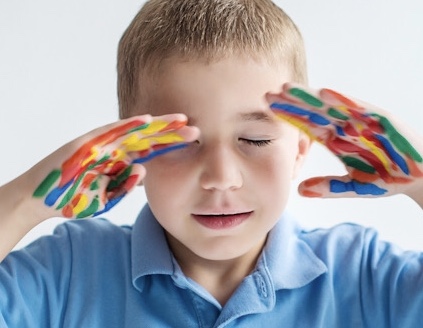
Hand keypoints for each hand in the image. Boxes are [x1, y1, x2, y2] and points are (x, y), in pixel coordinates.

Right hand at [31, 114, 198, 218]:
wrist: (40, 200)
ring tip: (178, 120)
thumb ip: (124, 184)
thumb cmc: (73, 198)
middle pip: (148, 138)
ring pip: (134, 131)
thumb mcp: (106, 196)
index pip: (152, 151)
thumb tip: (143, 170)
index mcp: (120, 161)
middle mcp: (114, 149)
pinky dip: (128, 126)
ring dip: (156, 126)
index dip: (172, 146)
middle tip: (196, 129)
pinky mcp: (86, 142)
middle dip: (171, 133)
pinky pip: (110, 132)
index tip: (194, 143)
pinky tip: (146, 120)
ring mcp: (101, 143)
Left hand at [267, 83, 422, 201]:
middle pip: (315, 111)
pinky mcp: (383, 121)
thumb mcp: (354, 186)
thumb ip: (328, 188)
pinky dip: (343, 101)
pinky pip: (360, 109)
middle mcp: (347, 126)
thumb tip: (299, 190)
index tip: (267, 108)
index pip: (308, 124)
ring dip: (311, 97)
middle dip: (293, 102)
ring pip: (333, 106)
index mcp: (338, 139)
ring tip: (289, 88)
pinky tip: (324, 94)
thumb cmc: (389, 178)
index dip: (289, 116)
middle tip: (268, 93)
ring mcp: (364, 121)